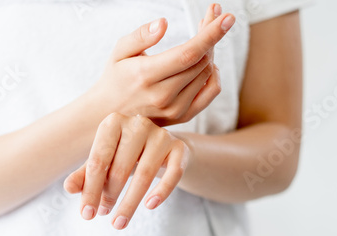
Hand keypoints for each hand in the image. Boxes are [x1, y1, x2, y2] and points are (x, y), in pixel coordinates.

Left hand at [64, 113, 189, 229]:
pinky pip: (173, 173)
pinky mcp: (180, 148)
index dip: (91, 190)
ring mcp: (162, 134)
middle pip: (120, 167)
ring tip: (119, 222)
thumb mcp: (103, 163)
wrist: (161, 148)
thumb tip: (68, 188)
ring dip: (131, 203)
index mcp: (113, 123)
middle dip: (109, 196)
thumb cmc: (125, 156)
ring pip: (145, 173)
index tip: (86, 214)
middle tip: (104, 215)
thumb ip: (85, 175)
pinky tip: (149, 206)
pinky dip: (162, 191)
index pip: (98, 160)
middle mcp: (138, 124)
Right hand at [87, 4, 234, 125]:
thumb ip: (140, 36)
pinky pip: (210, 91)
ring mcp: (175, 109)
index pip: (188, 53)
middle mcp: (163, 96)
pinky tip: (204, 63)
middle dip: (211, 36)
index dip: (211, 34)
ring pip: (207, 73)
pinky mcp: (182, 117)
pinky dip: (213, 74)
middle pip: (202, 60)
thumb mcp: (119, 52)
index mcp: (146, 75)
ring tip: (201, 40)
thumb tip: (163, 23)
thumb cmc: (115, 78)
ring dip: (210, 52)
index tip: (228, 17)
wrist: (108, 114)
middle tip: (209, 19)